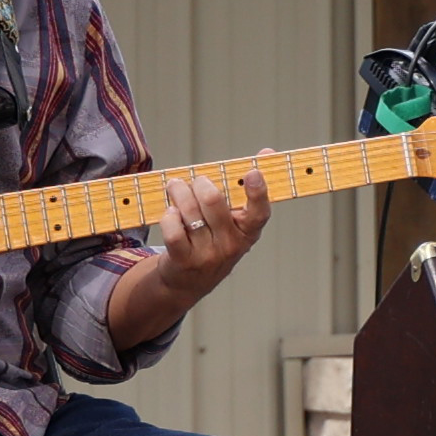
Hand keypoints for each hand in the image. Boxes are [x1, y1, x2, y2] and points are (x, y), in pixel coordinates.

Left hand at [104, 167, 272, 348]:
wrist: (188, 282)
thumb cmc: (214, 240)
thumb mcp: (235, 221)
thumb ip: (247, 188)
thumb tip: (267, 153)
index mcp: (248, 232)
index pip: (259, 212)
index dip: (258, 192)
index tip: (253, 172)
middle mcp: (231, 245)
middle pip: (213, 201)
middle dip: (199, 183)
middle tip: (194, 181)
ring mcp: (208, 255)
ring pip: (190, 212)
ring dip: (178, 193)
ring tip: (175, 187)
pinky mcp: (184, 260)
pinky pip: (173, 229)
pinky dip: (169, 216)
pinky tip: (170, 213)